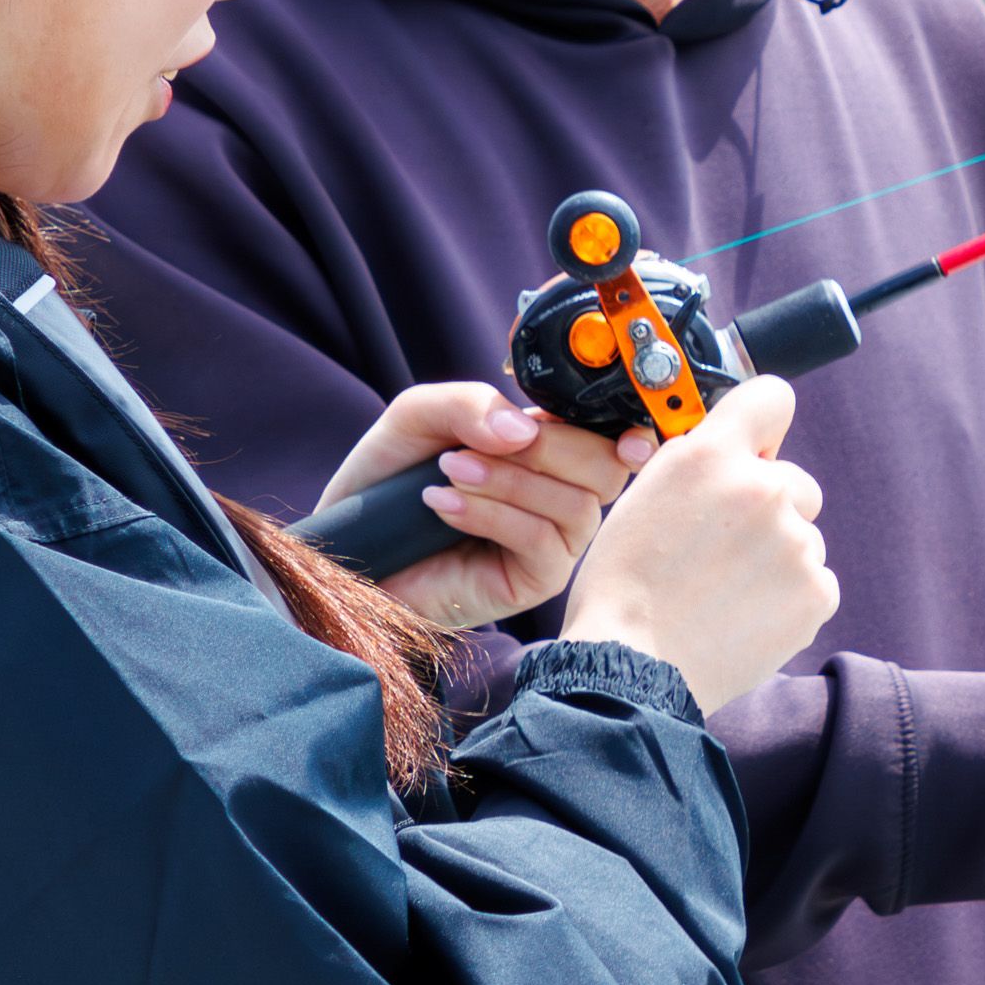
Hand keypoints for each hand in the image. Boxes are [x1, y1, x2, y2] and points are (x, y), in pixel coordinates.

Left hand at [314, 385, 648, 630]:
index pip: (615, 437)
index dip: (633, 431)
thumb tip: (526, 430)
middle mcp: (563, 495)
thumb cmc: (390, 478)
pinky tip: (445, 507)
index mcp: (551, 450)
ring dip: (509, 482)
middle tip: (479, 445)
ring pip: (577, 505)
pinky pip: (542, 542)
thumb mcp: (419, 416)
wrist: (351, 540)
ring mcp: (554, 542)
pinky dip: (494, 515)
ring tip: (449, 474)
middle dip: (548, 448)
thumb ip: (470, 402)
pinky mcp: (534, 581)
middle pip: (606, 467)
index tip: (626, 432)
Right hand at [561, 377, 838, 712]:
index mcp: (711, 456)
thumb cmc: (625, 584)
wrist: (634, 666)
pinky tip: (744, 614)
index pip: (771, 398)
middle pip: (793, 481)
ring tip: (723, 591)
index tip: (757, 446)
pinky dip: (788, 597)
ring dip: (776, 556)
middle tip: (720, 548)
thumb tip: (738, 453)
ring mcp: (796, 542)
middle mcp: (764, 489)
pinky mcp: (817, 592)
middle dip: (768, 507)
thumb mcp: (645, 494)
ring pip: (801, 535)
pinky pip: (814, 580)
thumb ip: (698, 463)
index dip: (763, 424)